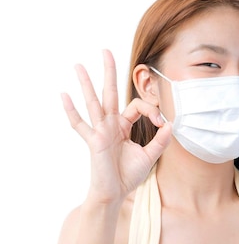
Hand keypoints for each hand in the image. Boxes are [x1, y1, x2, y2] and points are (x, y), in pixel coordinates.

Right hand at [62, 49, 171, 202]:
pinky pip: (79, 125)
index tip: (161, 122)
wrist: (114, 193)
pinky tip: (63, 95)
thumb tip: (170, 125)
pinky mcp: (93, 141)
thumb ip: (160, 141)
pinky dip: (71, 111)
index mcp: (123, 126)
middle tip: (106, 50)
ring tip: (79, 65)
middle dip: (109, 72)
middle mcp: (110, 125)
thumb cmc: (128, 176)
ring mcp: (100, 131)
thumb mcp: (149, 156)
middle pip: (109, 93)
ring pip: (93, 102)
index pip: (136, 106)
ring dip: (86, 83)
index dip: (151, 110)